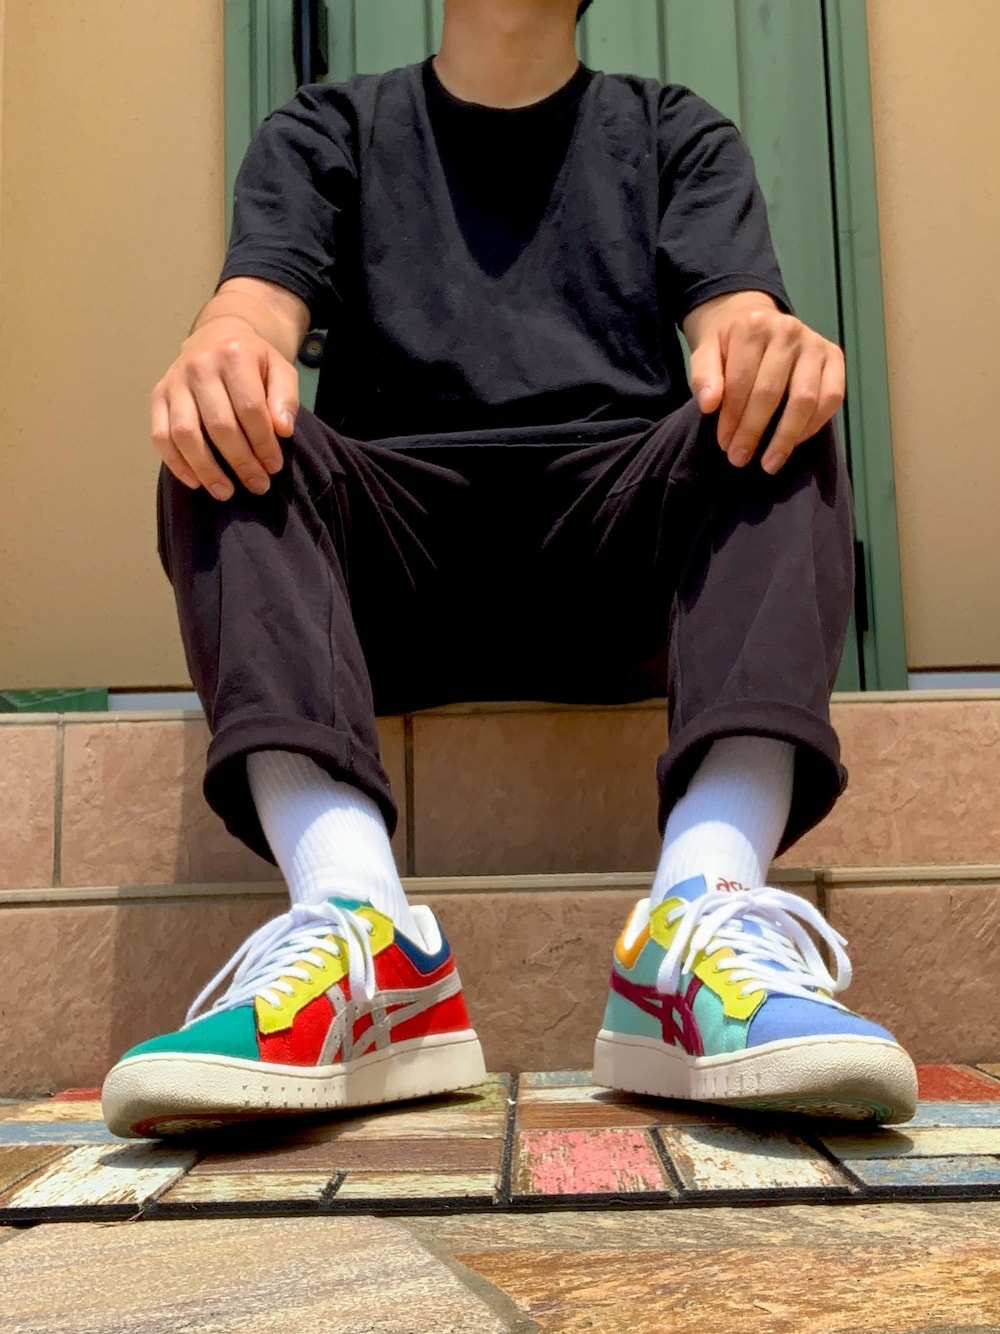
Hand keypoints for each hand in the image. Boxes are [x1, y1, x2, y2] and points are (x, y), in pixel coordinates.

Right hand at [151, 317, 298, 500]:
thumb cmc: (254, 362)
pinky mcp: (157, 396)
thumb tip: (282, 431)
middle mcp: (199, 365)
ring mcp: (174, 381)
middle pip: (219, 425)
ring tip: (225, 492)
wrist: (218, 337)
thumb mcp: (280, 370)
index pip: (250, 408)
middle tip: (257, 485)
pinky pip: (160, 435)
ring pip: (185, 433)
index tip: (274, 466)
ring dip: (206, 469)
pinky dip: (176, 463)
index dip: (263, 443)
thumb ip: (286, 398)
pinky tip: (195, 482)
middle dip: (241, 462)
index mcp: (234, 355)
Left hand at [686, 295, 845, 473]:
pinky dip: (812, 426)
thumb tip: (709, 405)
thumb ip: (703, 377)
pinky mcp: (834, 357)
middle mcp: (788, 330)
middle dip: (753, 431)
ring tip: (769, 463)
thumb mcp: (706, 354)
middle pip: (770, 392)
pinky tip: (793, 443)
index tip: (724, 444)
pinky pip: (831, 398)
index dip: (731, 417)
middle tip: (740, 459)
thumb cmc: (729, 346)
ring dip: (786, 437)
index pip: (741, 381)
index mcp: (753, 326)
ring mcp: (814, 343)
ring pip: (804, 399)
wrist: (756, 322)